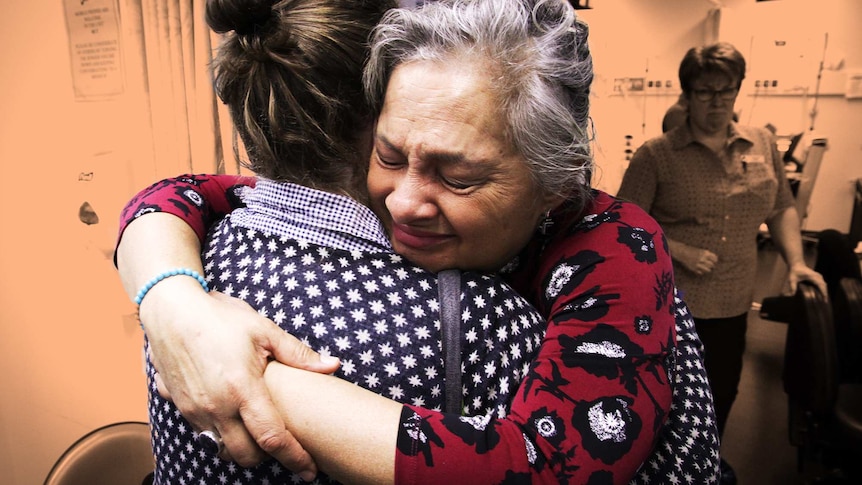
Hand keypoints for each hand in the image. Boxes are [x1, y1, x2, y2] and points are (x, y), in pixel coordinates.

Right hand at [140, 281, 339, 478]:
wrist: (171, 311)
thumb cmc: (219, 317)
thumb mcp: (264, 330)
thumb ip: (299, 354)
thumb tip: (333, 365)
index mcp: (242, 389)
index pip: (272, 438)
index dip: (295, 458)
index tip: (309, 471)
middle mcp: (217, 407)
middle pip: (247, 456)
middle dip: (268, 458)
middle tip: (283, 445)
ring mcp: (195, 410)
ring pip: (223, 448)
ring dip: (242, 447)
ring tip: (257, 430)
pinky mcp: (180, 407)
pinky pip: (205, 434)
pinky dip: (222, 434)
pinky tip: (233, 415)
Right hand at [677, 246, 717, 275]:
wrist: (682, 252)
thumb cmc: (692, 250)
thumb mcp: (701, 250)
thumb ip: (707, 255)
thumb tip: (715, 260)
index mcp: (705, 253)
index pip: (715, 259)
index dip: (715, 260)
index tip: (714, 261)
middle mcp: (702, 258)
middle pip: (712, 265)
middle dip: (712, 265)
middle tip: (711, 265)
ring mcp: (698, 264)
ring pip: (708, 270)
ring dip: (708, 269)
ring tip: (706, 268)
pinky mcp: (694, 268)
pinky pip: (701, 272)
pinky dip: (702, 271)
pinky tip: (700, 269)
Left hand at [785, 262, 826, 296]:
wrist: (797, 265)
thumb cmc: (794, 271)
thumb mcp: (792, 279)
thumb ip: (793, 286)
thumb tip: (792, 295)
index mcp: (813, 276)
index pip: (821, 285)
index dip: (823, 292)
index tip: (825, 299)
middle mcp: (817, 276)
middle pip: (824, 286)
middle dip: (825, 294)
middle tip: (825, 302)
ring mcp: (819, 276)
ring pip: (824, 285)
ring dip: (824, 292)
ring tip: (824, 300)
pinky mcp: (818, 277)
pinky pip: (822, 284)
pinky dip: (823, 289)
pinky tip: (821, 295)